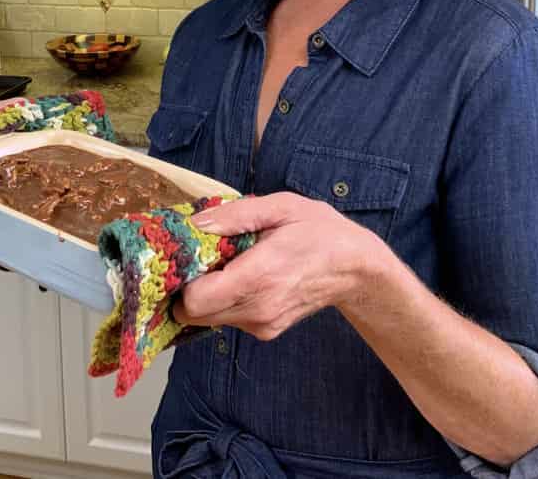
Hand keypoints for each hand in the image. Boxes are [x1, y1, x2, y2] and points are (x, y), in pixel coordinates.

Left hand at [174, 191, 383, 340]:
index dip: (182, 280)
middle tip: (201, 258)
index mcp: (259, 276)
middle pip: (195, 314)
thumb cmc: (319, 231)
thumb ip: (236, 215)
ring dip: (206, 294)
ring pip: (209, 318)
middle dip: (188, 287)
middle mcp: (258, 308)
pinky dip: (224, 301)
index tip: (187, 256)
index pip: (195, 301)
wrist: (355, 268)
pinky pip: (227, 319)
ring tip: (228, 264)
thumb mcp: (281, 206)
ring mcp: (262, 324)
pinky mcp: (266, 331)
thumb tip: (196, 223)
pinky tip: (243, 277)